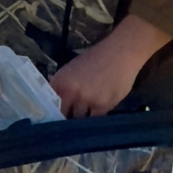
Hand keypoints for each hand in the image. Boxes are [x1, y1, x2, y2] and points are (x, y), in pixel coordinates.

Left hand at [50, 14, 168, 116]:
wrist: (120, 53)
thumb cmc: (96, 59)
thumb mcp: (72, 70)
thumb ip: (63, 87)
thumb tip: (56, 105)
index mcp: (59, 82)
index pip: (51, 107)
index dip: (55, 115)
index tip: (59, 119)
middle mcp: (70, 92)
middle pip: (65, 117)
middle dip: (70, 118)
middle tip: (75, 117)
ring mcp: (86, 100)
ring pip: (81, 120)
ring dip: (85, 117)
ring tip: (90, 109)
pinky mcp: (102, 106)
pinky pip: (96, 119)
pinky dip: (97, 117)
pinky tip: (100, 108)